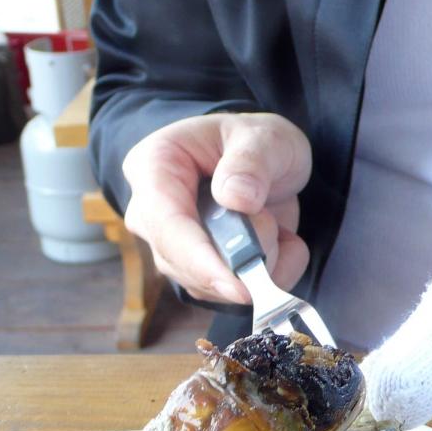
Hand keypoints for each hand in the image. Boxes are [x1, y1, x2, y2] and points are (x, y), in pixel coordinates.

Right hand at [120, 113, 311, 302]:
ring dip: (259, 261)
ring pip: (209, 286)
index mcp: (154, 167)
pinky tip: (279, 240)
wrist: (264, 161)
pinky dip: (271, 273)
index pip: (167, 225)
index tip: (239, 286)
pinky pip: (233, 294)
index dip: (201, 261)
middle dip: (240, 257)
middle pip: (183, 263)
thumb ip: (252, 162)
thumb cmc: (254, 143)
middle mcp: (151, 214)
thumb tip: (236, 198)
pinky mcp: (196, 273)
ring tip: (272, 219)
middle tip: (271, 220)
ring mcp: (171, 248)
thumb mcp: (264, 136)